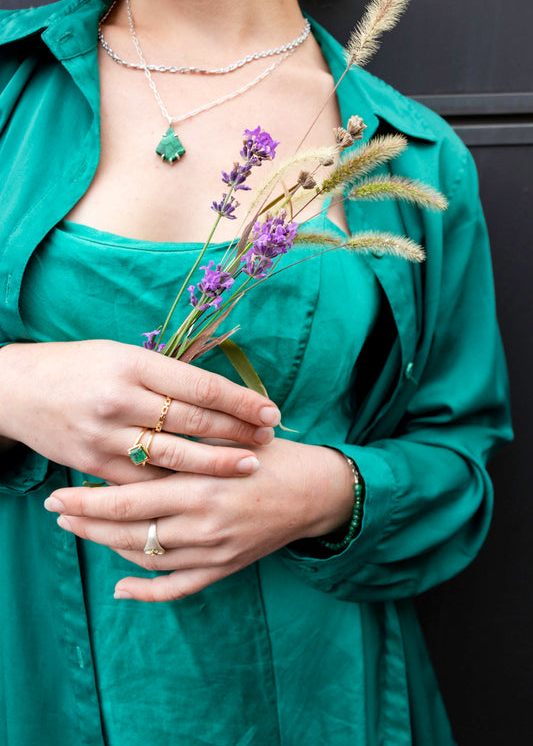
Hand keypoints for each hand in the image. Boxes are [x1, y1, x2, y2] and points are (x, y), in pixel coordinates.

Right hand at [0, 340, 279, 481]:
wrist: (17, 389)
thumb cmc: (77, 365)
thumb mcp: (121, 355)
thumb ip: (164, 375)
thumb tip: (216, 395)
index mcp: (133, 364)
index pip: (201, 386)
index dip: (241, 401)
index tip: (271, 411)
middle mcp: (121, 400)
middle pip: (194, 421)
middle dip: (238, 432)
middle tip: (269, 439)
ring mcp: (106, 436)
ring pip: (175, 456)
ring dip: (218, 462)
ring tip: (250, 465)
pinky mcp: (94, 465)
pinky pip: (145, 481)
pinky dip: (177, 485)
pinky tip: (203, 487)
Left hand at [44, 438, 354, 601]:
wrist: (316, 490)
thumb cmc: (270, 455)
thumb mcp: (227, 440)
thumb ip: (183, 447)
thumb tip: (132, 445)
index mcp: (201, 486)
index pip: (129, 500)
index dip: (88, 500)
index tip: (59, 494)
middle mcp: (203, 524)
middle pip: (128, 531)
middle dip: (86, 522)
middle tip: (57, 512)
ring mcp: (214, 551)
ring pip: (146, 557)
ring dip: (109, 546)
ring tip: (83, 532)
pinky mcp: (225, 567)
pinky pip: (177, 587)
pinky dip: (146, 591)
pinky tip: (121, 587)